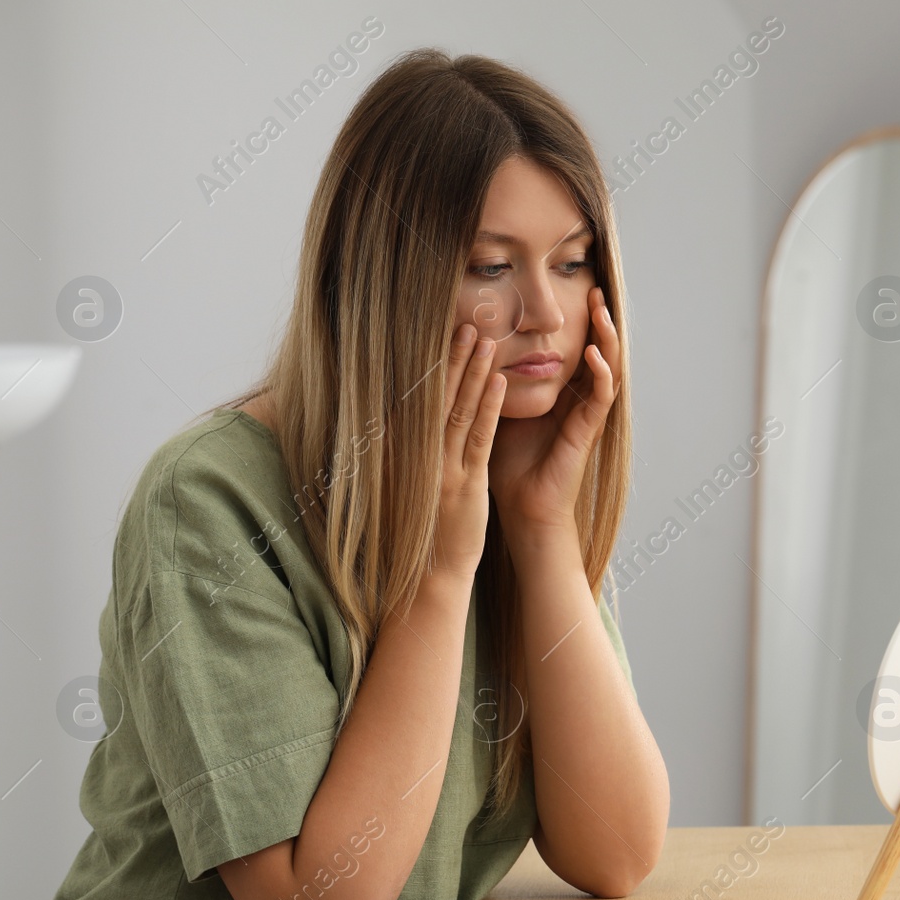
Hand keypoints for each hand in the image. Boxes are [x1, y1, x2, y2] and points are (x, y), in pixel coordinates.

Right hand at [430, 324, 506, 581]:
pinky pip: (478, 438)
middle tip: (467, 322)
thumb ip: (411, 451)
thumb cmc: (420, 530)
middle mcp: (415, 455)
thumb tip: (412, 418)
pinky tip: (499, 382)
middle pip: (436, 396)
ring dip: (472, 372)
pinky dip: (488, 408)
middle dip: (452, 357)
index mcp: (400, 452)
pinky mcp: (463, 484)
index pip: (418, 398)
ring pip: (458, 409)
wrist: (426, 577)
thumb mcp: (409, 484)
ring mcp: (440, 468)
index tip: (443, 332)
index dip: (432, 364)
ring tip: (485, 339)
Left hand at [488, 286, 619, 545]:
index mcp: (562, 393)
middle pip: (598, 350)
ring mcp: (587, 415)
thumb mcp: (499, 408)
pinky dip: (600, 373)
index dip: (578, 319)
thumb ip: (495, 380)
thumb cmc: (508, 463)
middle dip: (598, 319)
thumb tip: (468, 346)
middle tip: (594, 287)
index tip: (573, 287)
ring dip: (606, 338)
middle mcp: (579, 400)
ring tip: (601, 310)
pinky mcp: (588, 431)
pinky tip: (594, 354)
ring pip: (608, 367)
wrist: (523, 507)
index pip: (577, 347)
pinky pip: (601, 396)